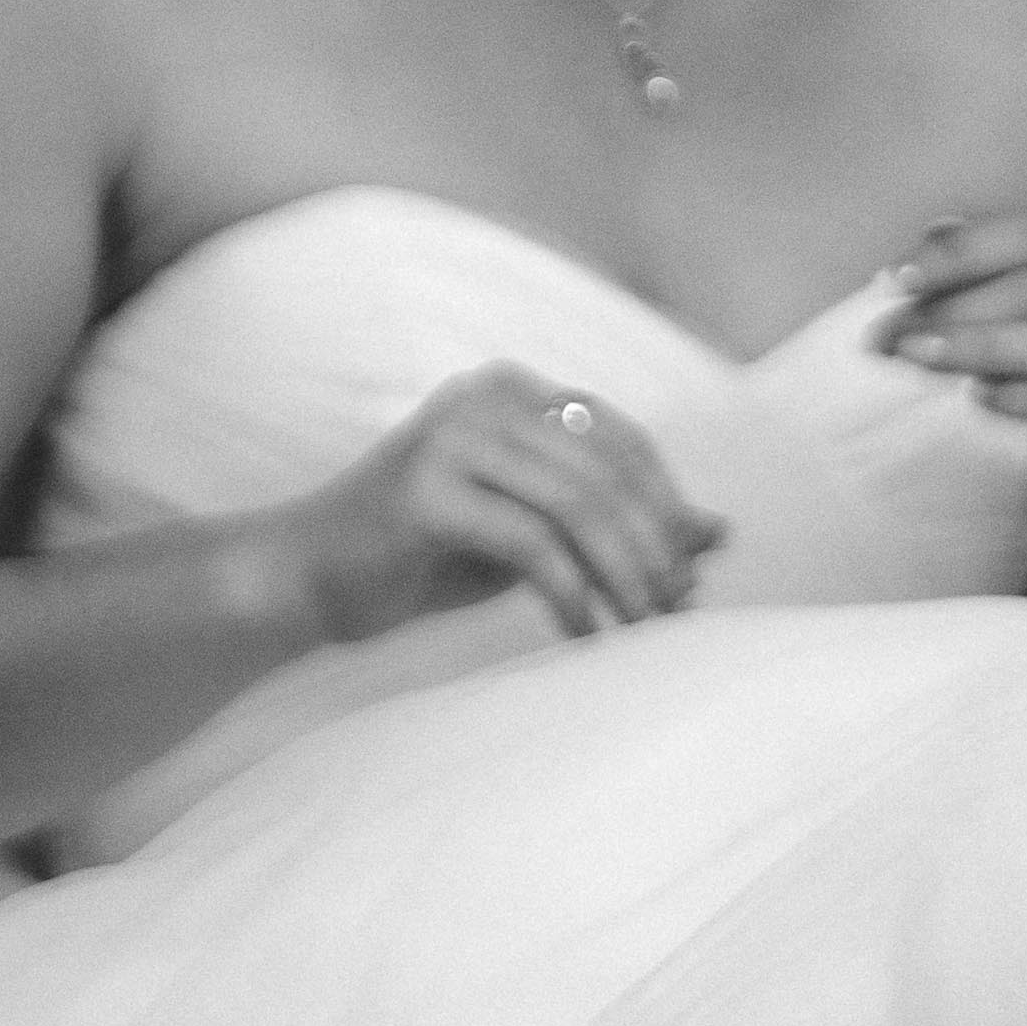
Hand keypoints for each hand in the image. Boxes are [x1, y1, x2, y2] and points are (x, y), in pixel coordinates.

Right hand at [282, 368, 724, 648]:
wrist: (307, 580)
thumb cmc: (425, 558)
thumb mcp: (535, 535)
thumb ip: (615, 524)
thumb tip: (719, 533)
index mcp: (513, 391)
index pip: (623, 441)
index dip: (668, 508)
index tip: (691, 576)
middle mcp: (486, 396)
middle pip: (609, 472)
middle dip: (656, 547)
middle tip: (675, 611)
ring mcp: (452, 437)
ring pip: (580, 505)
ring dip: (623, 574)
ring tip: (639, 627)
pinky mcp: (426, 491)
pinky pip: (532, 544)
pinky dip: (573, 595)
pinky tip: (582, 634)